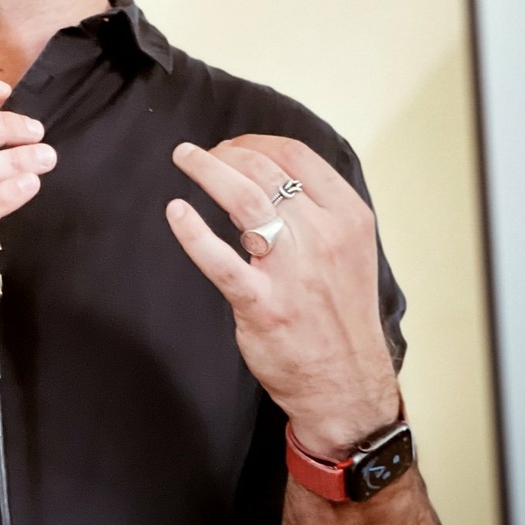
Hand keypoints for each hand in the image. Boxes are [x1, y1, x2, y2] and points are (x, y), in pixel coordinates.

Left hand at [167, 135, 398, 457]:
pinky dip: (193, 233)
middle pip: (265, 171)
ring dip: (207, 171)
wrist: (346, 383)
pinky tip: (176, 212)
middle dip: (226, 153)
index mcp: (349, 218)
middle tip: (201, 155)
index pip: (297, 155)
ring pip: (244, 200)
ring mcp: (293, 271)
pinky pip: (221, 260)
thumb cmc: (339, 313)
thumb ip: (318, 209)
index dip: (256, 141)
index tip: (232, 145)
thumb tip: (269, 170)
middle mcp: (324, 238)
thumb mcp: (349, 249)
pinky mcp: (262, 304)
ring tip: (184, 158)